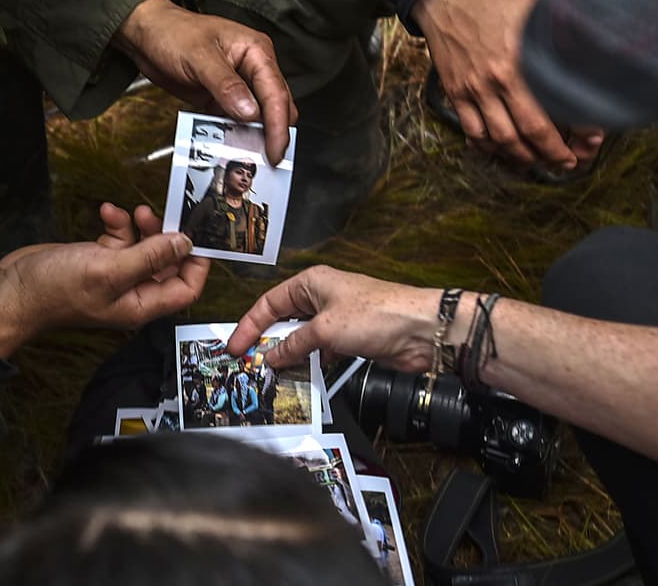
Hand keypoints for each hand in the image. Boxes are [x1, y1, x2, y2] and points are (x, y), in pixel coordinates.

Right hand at [0, 202, 208, 358]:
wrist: (12, 291)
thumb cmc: (57, 290)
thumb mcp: (110, 270)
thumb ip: (150, 257)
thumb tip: (185, 243)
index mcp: (140, 304)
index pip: (185, 289)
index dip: (196, 264)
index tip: (196, 235)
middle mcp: (131, 291)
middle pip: (166, 263)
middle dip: (165, 237)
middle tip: (158, 215)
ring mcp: (114, 275)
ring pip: (143, 247)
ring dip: (141, 226)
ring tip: (133, 211)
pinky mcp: (96, 259)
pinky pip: (118, 239)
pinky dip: (117, 224)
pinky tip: (106, 211)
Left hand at [112, 0, 297, 163]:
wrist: (147, 35)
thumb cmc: (172, 32)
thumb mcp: (199, 57)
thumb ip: (226, 85)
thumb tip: (249, 111)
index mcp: (256, 51)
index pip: (276, 93)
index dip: (279, 125)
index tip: (276, 150)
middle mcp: (252, 68)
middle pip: (275, 107)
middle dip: (272, 134)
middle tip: (265, 160)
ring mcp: (239, 84)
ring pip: (258, 118)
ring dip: (253, 137)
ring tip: (246, 157)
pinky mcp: (224, 98)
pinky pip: (236, 121)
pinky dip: (235, 135)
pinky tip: (228, 146)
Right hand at [228, 266, 444, 370]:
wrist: (421, 330)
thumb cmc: (377, 314)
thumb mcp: (325, 329)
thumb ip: (294, 344)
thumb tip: (271, 356)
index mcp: (311, 282)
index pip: (269, 303)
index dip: (250, 325)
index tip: (236, 347)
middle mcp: (321, 297)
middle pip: (283, 320)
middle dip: (267, 341)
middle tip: (249, 363)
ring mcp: (336, 318)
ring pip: (301, 337)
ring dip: (288, 355)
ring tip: (271, 373)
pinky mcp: (349, 337)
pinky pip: (319, 350)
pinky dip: (309, 362)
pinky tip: (301, 375)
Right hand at [412, 0, 604, 169]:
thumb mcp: (536, 3)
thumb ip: (562, 29)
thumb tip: (596, 45)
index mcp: (524, 56)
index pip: (558, 104)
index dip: (579, 127)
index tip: (593, 137)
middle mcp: (499, 77)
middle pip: (531, 132)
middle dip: (553, 154)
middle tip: (568, 161)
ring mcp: (474, 88)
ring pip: (502, 139)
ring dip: (524, 157)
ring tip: (539, 160)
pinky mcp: (455, 92)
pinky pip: (472, 131)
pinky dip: (488, 147)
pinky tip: (502, 150)